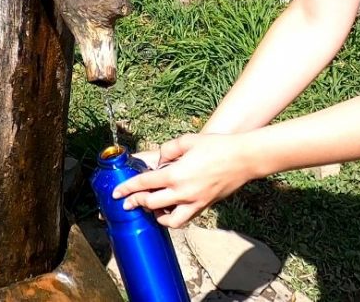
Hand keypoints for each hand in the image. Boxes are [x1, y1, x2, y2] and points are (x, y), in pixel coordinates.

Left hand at [112, 133, 254, 227]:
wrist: (243, 158)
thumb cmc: (217, 146)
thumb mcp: (189, 140)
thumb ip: (169, 149)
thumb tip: (159, 159)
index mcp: (175, 174)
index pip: (144, 184)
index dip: (127, 189)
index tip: (116, 193)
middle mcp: (182, 192)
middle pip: (151, 204)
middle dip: (136, 203)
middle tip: (128, 201)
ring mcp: (194, 202)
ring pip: (167, 219)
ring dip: (155, 215)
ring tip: (151, 208)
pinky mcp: (204, 206)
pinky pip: (184, 218)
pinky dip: (173, 217)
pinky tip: (171, 208)